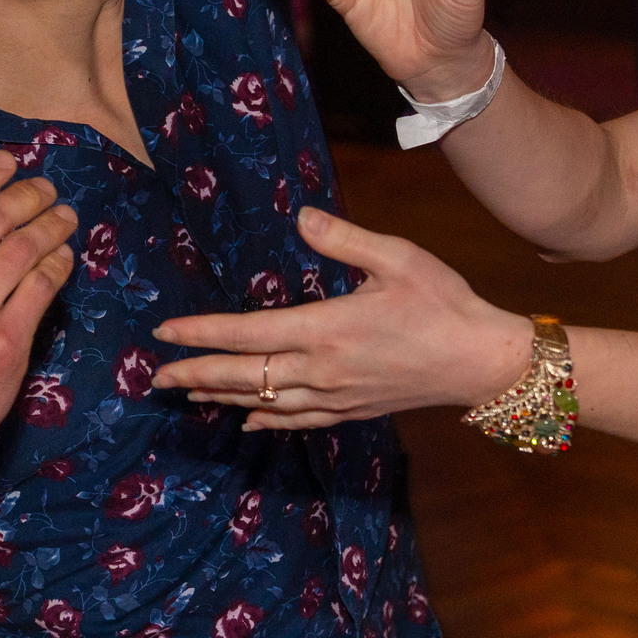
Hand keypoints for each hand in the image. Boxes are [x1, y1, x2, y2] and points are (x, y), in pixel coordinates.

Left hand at [150, 206, 529, 430]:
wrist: (481, 360)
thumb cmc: (442, 302)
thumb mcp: (396, 257)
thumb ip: (343, 238)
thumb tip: (301, 216)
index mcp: (326, 328)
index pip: (246, 334)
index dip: (201, 334)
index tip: (164, 333)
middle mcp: (322, 370)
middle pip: (245, 376)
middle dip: (196, 375)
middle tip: (156, 376)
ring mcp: (336, 396)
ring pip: (265, 402)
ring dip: (222, 397)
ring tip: (188, 394)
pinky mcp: (352, 410)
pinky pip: (298, 420)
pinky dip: (267, 420)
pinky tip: (249, 420)